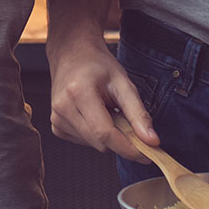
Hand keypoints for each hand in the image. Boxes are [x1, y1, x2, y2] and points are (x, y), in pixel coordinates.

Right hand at [47, 36, 156, 161]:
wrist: (72, 54)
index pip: (105, 133)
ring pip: (93, 145)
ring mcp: (56, 118)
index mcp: (79, 93)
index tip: (148, 153)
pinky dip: (95, 135)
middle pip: (100, 143)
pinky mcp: (56, 126)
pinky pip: (84, 142)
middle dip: (120, 139)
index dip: (129, 148)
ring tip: (106, 111)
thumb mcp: (123, 83)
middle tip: (127, 120)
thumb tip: (151, 141)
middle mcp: (63, 107)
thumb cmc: (97, 65)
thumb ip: (138, 113)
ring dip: (107, 136)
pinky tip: (94, 115)